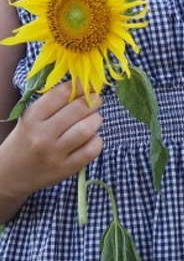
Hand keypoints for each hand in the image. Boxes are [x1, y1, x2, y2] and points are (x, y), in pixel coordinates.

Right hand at [0, 83, 101, 201]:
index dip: (79, 86)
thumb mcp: (30, 119)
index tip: (86, 86)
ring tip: (95, 119)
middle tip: (96, 101)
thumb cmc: (25, 140)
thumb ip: (53, 104)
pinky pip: (91, 150)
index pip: (61, 94)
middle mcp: (42, 135)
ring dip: (96, 120)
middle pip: (78, 110)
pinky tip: (92, 138)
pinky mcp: (65, 168)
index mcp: (31, 118)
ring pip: (86, 129)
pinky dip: (97, 140)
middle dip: (92, 101)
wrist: (9, 174)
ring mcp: (54, 153)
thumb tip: (82, 86)